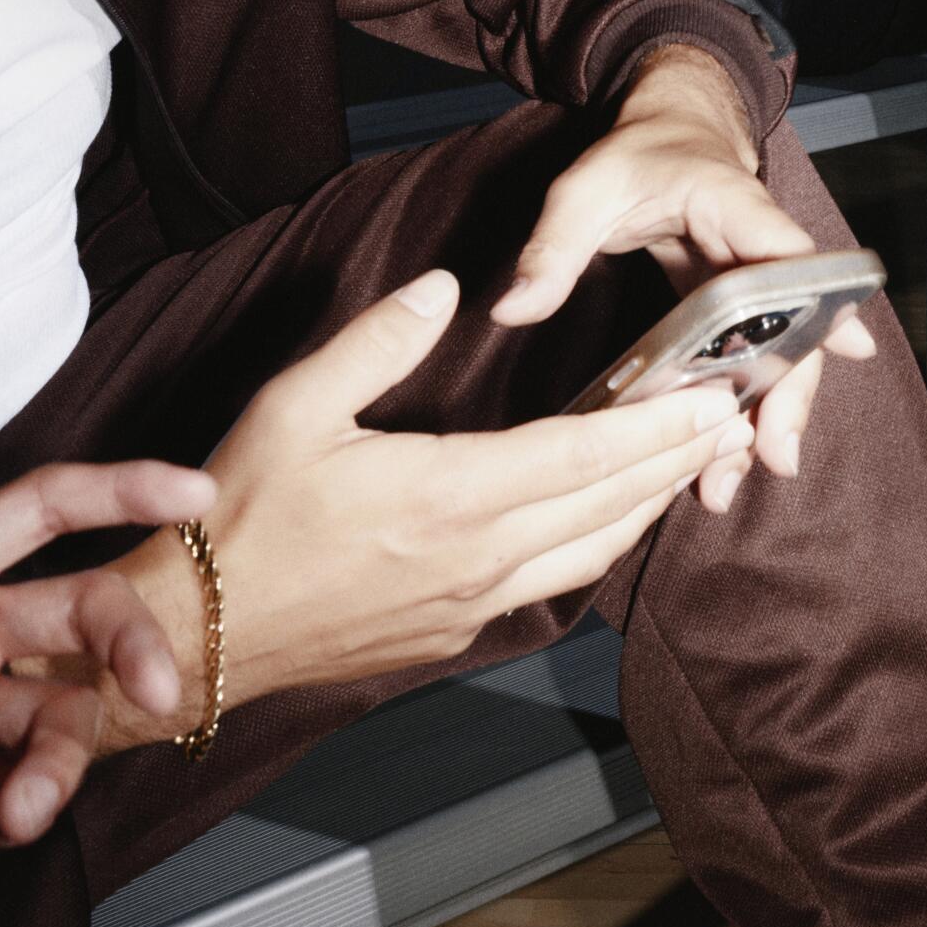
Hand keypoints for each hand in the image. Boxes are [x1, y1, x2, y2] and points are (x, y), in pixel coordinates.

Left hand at [0, 459, 213, 844]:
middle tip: (163, 690)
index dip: (125, 490)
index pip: (50, 504)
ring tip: (21, 810)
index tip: (197, 495)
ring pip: (65, 707)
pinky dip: (30, 798)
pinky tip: (8, 818)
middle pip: (84, 608)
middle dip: (132, 645)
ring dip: (60, 760)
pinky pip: (31, 774)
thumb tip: (0, 565)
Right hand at [93, 271, 755, 742]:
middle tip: (735, 418)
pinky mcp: (452, 633)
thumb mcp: (292, 406)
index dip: (656, 426)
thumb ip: (377, 341)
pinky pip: (551, 585)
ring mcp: (467, 607)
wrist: (191, 636)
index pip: (582, 457)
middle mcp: (473, 562)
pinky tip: (610, 518)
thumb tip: (443, 289)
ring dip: (649, 505)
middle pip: (608, 508)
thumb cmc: (233, 519)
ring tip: (693, 461)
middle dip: (677, 461)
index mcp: (445, 499)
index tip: (713, 396)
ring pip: (590, 555)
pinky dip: (598, 544)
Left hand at [491, 46, 875, 500]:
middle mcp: (756, 249)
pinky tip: (717, 461)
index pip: (785, 251)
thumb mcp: (584, 189)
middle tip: (775, 455)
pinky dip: (740, 408)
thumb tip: (510, 308)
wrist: (671, 130)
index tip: (848, 346)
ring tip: (729, 482)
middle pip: (796, 324)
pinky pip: (750, 361)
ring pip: (779, 354)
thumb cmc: (638, 153)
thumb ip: (552, 247)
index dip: (820, 298)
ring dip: (764, 416)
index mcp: (732, 206)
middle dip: (791, 392)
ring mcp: (752, 284)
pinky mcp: (736, 311)